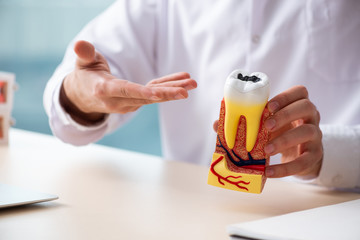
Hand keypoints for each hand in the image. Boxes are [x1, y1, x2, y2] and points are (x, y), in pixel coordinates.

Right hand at [61, 40, 196, 124]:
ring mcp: (128, 104)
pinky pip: (153, 94)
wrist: (83, 97)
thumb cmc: (84, 76)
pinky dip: (167, 87)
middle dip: (166, 93)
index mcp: (104, 90)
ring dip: (173, 90)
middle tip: (186, 91)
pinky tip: (183, 81)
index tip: (157, 93)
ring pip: (153, 97)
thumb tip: (80, 45)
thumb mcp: (82, 63)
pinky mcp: (136, 102)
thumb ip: (84, 54)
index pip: (125, 90)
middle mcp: (118, 101)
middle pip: (145, 97)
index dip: (141, 92)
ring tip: (192, 83)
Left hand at [212, 85, 322, 178]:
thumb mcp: (267, 125)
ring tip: (266, 149)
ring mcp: (316, 135)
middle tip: (266, 126)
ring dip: (285, 140)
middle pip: (307, 107)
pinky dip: (286, 169)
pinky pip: (304, 161)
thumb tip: (217, 124)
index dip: (285, 96)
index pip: (299, 92)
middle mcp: (311, 117)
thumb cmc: (280, 133)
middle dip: (285, 115)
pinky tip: (270, 172)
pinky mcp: (315, 155)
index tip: (268, 106)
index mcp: (298, 105)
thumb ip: (246, 123)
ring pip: (307, 132)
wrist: (301, 155)